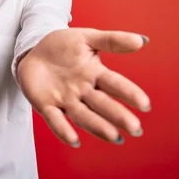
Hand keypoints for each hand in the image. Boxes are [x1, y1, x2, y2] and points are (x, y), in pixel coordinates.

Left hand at [17, 28, 150, 147]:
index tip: (144, 104)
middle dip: (118, 116)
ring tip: (113, 136)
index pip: (115, 84)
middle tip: (135, 129)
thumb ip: (112, 40)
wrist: (33, 49)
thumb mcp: (86, 38)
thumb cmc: (63, 45)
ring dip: (98, 126)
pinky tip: (73, 140)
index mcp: (95, 74)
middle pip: (102, 104)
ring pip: (83, 115)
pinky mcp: (46, 105)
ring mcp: (65, 99)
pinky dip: (63, 130)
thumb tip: (142, 40)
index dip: (129, 93)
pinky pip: (55, 119)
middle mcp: (83, 91)